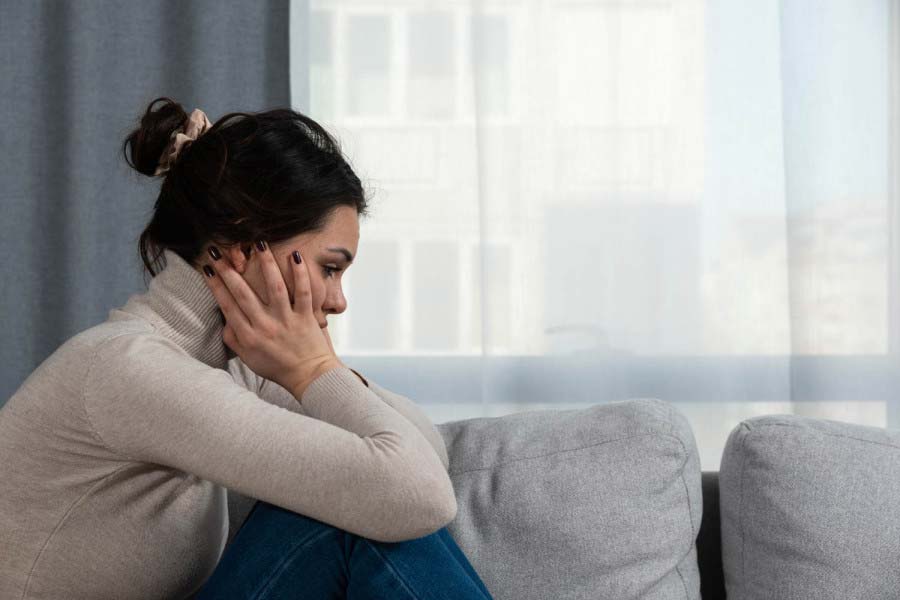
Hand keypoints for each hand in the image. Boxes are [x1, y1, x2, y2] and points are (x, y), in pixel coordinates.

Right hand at [202, 241, 341, 397]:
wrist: (309, 376)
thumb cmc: (277, 367)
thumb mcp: (248, 358)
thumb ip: (233, 339)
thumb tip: (224, 319)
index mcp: (249, 336)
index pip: (228, 306)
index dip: (216, 286)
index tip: (208, 268)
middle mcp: (266, 326)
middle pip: (244, 294)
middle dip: (230, 271)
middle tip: (220, 251)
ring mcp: (287, 320)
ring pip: (274, 288)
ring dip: (266, 264)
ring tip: (258, 243)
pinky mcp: (306, 317)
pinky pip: (304, 292)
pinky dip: (300, 274)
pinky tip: (295, 256)